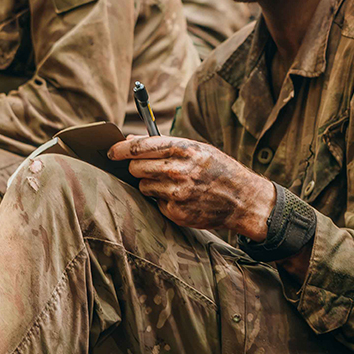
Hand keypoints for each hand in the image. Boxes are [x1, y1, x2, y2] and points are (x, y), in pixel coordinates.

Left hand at [108, 135, 274, 240]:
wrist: (243, 199)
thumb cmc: (218, 169)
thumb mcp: (197, 149)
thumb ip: (165, 144)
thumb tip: (131, 140)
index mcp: (184, 149)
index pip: (141, 147)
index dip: (121, 149)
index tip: (111, 151)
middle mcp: (179, 170)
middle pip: (136, 168)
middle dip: (137, 167)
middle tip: (145, 169)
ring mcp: (177, 193)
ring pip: (143, 186)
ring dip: (150, 184)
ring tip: (171, 183)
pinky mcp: (177, 212)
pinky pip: (156, 202)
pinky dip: (162, 199)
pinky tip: (180, 197)